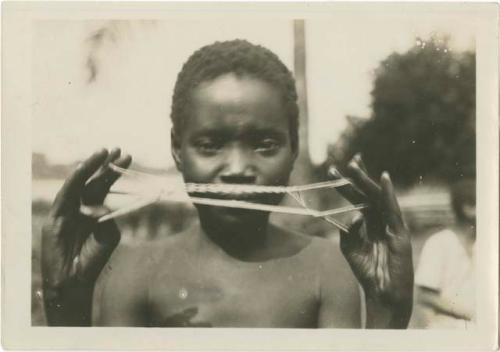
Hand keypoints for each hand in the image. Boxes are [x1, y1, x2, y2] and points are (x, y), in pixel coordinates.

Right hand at [41, 148, 130, 324]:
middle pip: (93, 181)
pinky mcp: (56, 217)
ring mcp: (67, 211)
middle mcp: (80, 207)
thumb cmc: (93, 259)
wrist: (75, 280)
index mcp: (93, 210)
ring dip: (91, 166)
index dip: (115, 171)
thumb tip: (106, 206)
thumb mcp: (108, 236)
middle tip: (119, 149)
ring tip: (103, 151)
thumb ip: (108, 218)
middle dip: (107, 165)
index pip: (104, 186)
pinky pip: (65, 195)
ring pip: (79, 183)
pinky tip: (82, 167)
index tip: (128, 156)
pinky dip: (74, 181)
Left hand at [329, 154, 413, 327]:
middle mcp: (381, 219)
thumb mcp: (350, 248)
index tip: (335, 168)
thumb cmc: (368, 271)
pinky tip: (383, 179)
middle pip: (368, 193)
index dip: (349, 182)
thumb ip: (347, 230)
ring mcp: (391, 224)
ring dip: (367, 180)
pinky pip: (393, 210)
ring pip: (378, 197)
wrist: (382, 294)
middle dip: (356, 177)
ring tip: (355, 165)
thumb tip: (353, 215)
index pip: (359, 197)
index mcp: (370, 221)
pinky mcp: (400, 233)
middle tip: (346, 162)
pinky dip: (388, 194)